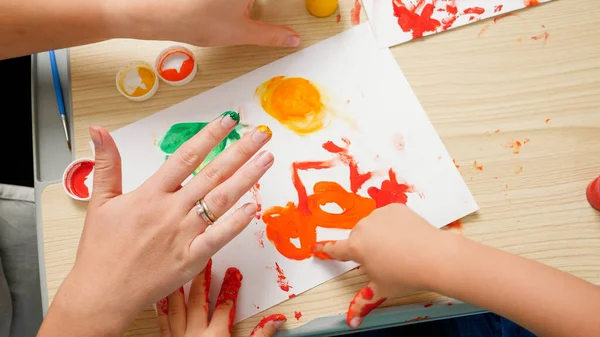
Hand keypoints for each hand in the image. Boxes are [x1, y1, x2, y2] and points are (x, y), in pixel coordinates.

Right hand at [44, 113, 274, 334]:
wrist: (101, 292)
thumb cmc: (100, 249)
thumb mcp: (99, 201)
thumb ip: (106, 164)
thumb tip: (99, 131)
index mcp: (150, 194)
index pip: (186, 156)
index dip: (209, 136)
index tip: (229, 120)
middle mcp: (170, 211)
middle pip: (211, 174)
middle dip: (239, 151)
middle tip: (260, 135)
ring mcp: (183, 235)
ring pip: (220, 200)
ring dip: (246, 178)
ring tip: (266, 160)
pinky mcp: (191, 258)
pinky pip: (218, 237)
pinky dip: (236, 223)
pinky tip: (253, 207)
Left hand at [111, 0, 300, 47]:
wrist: (160, 12)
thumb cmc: (197, 19)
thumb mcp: (241, 32)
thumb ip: (272, 34)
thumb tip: (292, 38)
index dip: (293, 3)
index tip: (306, 5)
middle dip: (263, 5)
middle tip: (262, 13)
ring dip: (250, 5)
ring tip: (242, 14)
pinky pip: (238, 0)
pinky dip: (242, 5)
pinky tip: (228, 11)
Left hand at [156, 260, 286, 336]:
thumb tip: (275, 322)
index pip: (225, 306)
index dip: (230, 288)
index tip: (233, 273)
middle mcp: (194, 335)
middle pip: (198, 301)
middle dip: (203, 279)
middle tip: (205, 261)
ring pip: (177, 307)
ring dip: (180, 288)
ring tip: (181, 270)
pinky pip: (162, 322)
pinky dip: (161, 308)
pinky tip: (160, 296)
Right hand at [312, 204, 448, 328]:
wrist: (434, 256)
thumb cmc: (405, 275)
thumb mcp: (381, 289)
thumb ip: (362, 302)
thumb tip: (352, 322)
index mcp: (355, 247)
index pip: (335, 249)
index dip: (325, 250)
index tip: (317, 248)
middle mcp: (363, 227)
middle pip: (357, 238)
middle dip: (365, 247)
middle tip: (382, 260)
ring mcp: (379, 215)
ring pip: (373, 225)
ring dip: (378, 234)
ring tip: (397, 249)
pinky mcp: (395, 207)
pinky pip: (388, 217)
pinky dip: (393, 224)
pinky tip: (405, 236)